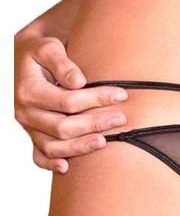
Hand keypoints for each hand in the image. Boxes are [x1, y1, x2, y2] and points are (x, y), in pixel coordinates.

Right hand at [14, 35, 128, 173]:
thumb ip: (62, 63)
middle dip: (95, 124)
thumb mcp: (48, 47)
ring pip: (53, 147)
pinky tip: (68, 168)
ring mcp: (29, 128)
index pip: (68, 101)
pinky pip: (39, 157)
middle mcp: (25, 113)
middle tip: (121, 119)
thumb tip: (78, 81)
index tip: (121, 95)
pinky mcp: (33, 136)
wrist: (21, 59)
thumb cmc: (39, 52)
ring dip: (80, 147)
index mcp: (28, 91)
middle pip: (63, 127)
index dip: (96, 99)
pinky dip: (51, 165)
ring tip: (104, 142)